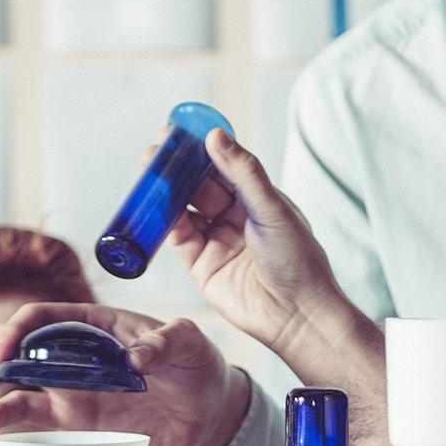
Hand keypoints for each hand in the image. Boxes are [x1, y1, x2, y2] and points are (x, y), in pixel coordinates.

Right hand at [0, 303, 249, 445]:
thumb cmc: (198, 365)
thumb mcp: (190, 342)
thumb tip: (135, 358)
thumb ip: (165, 342)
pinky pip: (38, 421)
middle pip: (17, 352)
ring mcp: (73, 389)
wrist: (211, 411)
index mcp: (96, 324)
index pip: (42, 318)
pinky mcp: (79, 422)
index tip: (3, 351)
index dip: (15, 330)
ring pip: (20, 390)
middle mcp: (75, 355)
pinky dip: (13, 424)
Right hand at [168, 128, 362, 375]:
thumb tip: (216, 136)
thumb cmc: (297, 260)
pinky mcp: (201, 266)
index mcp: (258, 200)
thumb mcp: (272, 208)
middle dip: (176, 168)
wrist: (295, 314)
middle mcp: (236, 218)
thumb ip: (242, 172)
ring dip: (166, 192)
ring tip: (148, 172)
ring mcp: (217, 241)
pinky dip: (165, 221)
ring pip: (184, 210)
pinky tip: (157, 204)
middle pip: (199, 186)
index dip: (201, 149)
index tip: (179, 131)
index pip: (224, 167)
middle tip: (154, 149)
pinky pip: (178, 238)